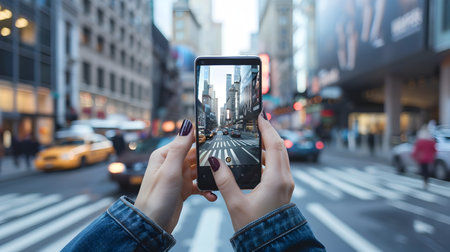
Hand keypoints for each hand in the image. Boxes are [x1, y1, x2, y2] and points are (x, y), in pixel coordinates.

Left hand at [135, 119, 215, 232]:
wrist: (153, 226)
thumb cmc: (155, 198)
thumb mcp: (170, 170)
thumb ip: (180, 147)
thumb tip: (186, 124)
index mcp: (165, 155)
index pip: (186, 140)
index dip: (201, 138)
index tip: (217, 135)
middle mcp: (171, 164)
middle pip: (195, 155)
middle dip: (208, 158)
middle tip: (222, 161)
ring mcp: (178, 177)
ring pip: (199, 170)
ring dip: (209, 175)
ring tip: (218, 179)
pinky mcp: (183, 190)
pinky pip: (199, 185)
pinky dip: (206, 189)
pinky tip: (212, 195)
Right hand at [208, 112, 293, 230]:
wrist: (270, 245)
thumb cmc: (254, 227)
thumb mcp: (235, 203)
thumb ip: (224, 181)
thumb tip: (214, 162)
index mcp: (276, 179)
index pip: (275, 145)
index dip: (267, 128)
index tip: (260, 116)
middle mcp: (285, 179)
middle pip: (280, 148)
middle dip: (268, 133)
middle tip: (256, 122)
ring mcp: (286, 184)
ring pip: (280, 157)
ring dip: (269, 145)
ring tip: (254, 137)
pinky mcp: (283, 189)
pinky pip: (279, 166)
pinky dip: (269, 157)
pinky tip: (257, 158)